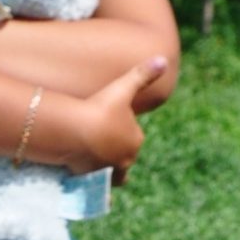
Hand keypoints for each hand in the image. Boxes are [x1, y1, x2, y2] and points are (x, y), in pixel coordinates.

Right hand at [64, 56, 165, 179]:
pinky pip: (92, 180)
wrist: (75, 132)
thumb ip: (142, 75)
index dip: (122, 130)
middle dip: (115, 150)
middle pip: (123, 156)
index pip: (132, 137)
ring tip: (90, 155)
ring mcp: (106, 169)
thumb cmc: (100, 108)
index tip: (110, 122)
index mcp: (135, 139)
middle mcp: (124, 158)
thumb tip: (164, 59)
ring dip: (103, 164)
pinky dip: (89, 177)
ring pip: (109, 170)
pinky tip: (81, 171)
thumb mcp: (122, 88)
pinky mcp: (88, 177)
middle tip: (100, 139)